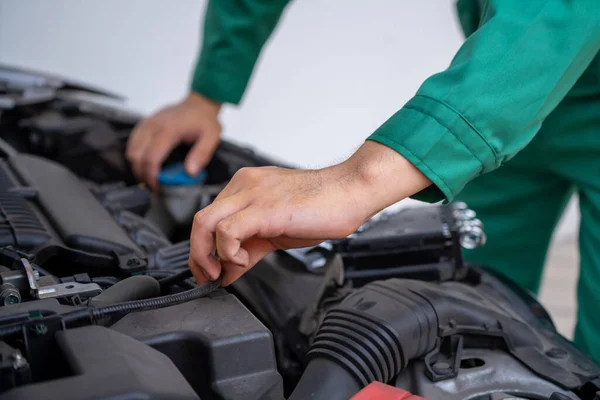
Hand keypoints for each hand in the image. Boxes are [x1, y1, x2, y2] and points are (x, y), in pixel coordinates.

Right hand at [126, 92, 221, 189]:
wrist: (199, 104)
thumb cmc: (204, 120)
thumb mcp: (211, 137)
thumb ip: (202, 154)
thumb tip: (190, 172)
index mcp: (169, 130)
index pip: (151, 158)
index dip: (151, 177)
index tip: (158, 188)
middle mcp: (153, 126)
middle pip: (136, 157)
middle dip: (142, 175)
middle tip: (154, 186)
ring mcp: (146, 124)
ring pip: (130, 151)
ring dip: (137, 167)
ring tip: (150, 177)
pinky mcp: (143, 124)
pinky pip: (131, 144)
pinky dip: (135, 157)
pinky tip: (146, 164)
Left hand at [188, 141, 431, 285]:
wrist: (351, 191)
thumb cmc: (322, 206)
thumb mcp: (277, 228)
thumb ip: (250, 247)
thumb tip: (229, 270)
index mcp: (246, 187)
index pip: (210, 218)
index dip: (204, 249)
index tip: (211, 271)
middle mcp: (244, 186)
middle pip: (199, 220)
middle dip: (196, 255)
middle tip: (207, 277)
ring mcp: (252, 195)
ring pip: (204, 223)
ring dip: (205, 255)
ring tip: (220, 273)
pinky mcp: (264, 209)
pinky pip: (227, 230)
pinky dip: (226, 252)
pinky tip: (241, 262)